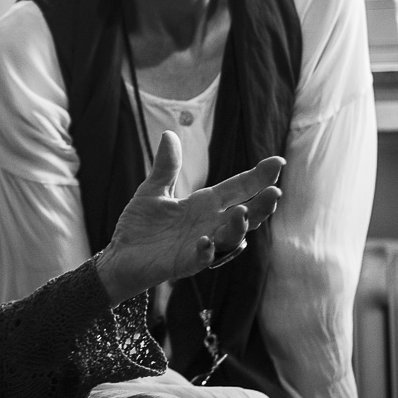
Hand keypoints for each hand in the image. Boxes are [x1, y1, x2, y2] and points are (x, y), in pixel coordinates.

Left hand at [94, 131, 282, 303]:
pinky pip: (202, 258)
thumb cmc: (140, 227)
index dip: (258, 176)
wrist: (119, 257)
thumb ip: (166, 167)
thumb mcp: (153, 191)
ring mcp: (201, 244)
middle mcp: (209, 224)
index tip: (278, 161)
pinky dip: (206, 250)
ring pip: (230, 237)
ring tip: (241, 213)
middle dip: (262, 205)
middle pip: (245, 214)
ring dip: (238, 227)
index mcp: (205, 204)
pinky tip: (205, 241)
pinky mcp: (185, 263)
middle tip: (275, 192)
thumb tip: (170, 134)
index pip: (238, 188)